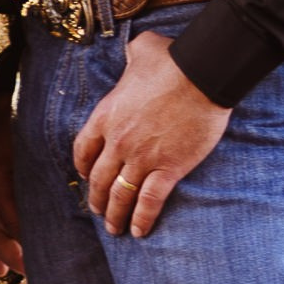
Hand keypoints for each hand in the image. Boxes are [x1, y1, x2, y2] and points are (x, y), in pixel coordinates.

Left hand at [73, 30, 229, 237]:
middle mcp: (118, 141)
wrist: (201, 74)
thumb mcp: (142, 51)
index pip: (83, 149)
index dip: (82, 167)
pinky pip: (150, 201)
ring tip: (114, 229)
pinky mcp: (169, 169)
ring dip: (115, 215)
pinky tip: (139, 232)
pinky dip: (142, 219)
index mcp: (106, 115)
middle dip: (96, 198)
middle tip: (97, 211)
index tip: (85, 176)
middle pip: (99, 178)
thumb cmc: (173, 60)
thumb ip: (132, 56)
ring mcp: (142, 157)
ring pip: (121, 194)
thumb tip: (134, 52)